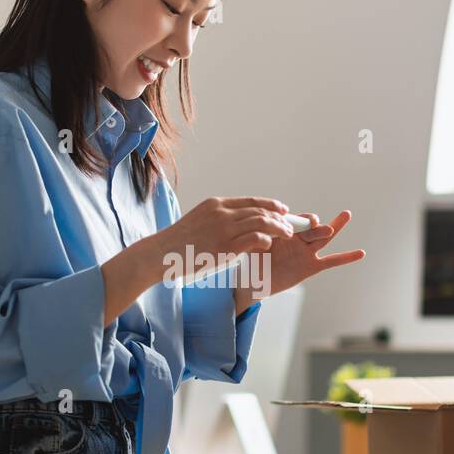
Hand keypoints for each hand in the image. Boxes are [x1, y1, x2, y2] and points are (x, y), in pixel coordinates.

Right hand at [154, 196, 294, 284]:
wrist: (162, 253)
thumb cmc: (180, 242)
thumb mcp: (199, 221)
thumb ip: (219, 220)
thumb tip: (237, 225)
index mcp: (216, 205)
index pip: (251, 201)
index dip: (270, 204)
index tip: (282, 209)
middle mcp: (222, 213)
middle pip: (260, 210)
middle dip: (280, 217)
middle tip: (291, 224)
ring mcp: (224, 229)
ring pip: (261, 221)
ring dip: (278, 227)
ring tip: (288, 234)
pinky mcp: (225, 246)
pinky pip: (255, 238)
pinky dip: (266, 239)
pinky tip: (270, 244)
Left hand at [263, 210, 364, 295]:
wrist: (254, 281)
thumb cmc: (253, 261)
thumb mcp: (254, 245)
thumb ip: (260, 236)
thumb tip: (261, 229)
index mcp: (285, 230)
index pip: (297, 220)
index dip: (298, 220)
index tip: (293, 225)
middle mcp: (298, 239)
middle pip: (312, 227)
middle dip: (315, 224)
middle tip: (315, 224)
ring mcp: (306, 252)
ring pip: (323, 238)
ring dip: (334, 226)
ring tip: (346, 214)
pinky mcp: (312, 267)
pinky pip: (332, 261)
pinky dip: (346, 257)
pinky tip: (361, 253)